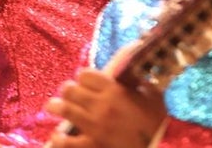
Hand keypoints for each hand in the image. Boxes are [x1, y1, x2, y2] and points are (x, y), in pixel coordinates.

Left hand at [44, 69, 164, 147]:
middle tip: (69, 95)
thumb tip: (133, 72)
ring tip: (53, 107)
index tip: (84, 82)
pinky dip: (58, 138)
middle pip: (70, 89)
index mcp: (115, 91)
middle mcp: (101, 105)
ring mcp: (94, 126)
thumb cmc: (158, 126)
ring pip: (63, 108)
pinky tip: (57, 136)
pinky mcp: (91, 146)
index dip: (83, 77)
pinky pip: (65, 141)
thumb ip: (141, 83)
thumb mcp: (154, 99)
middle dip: (68, 90)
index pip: (85, 74)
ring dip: (55, 106)